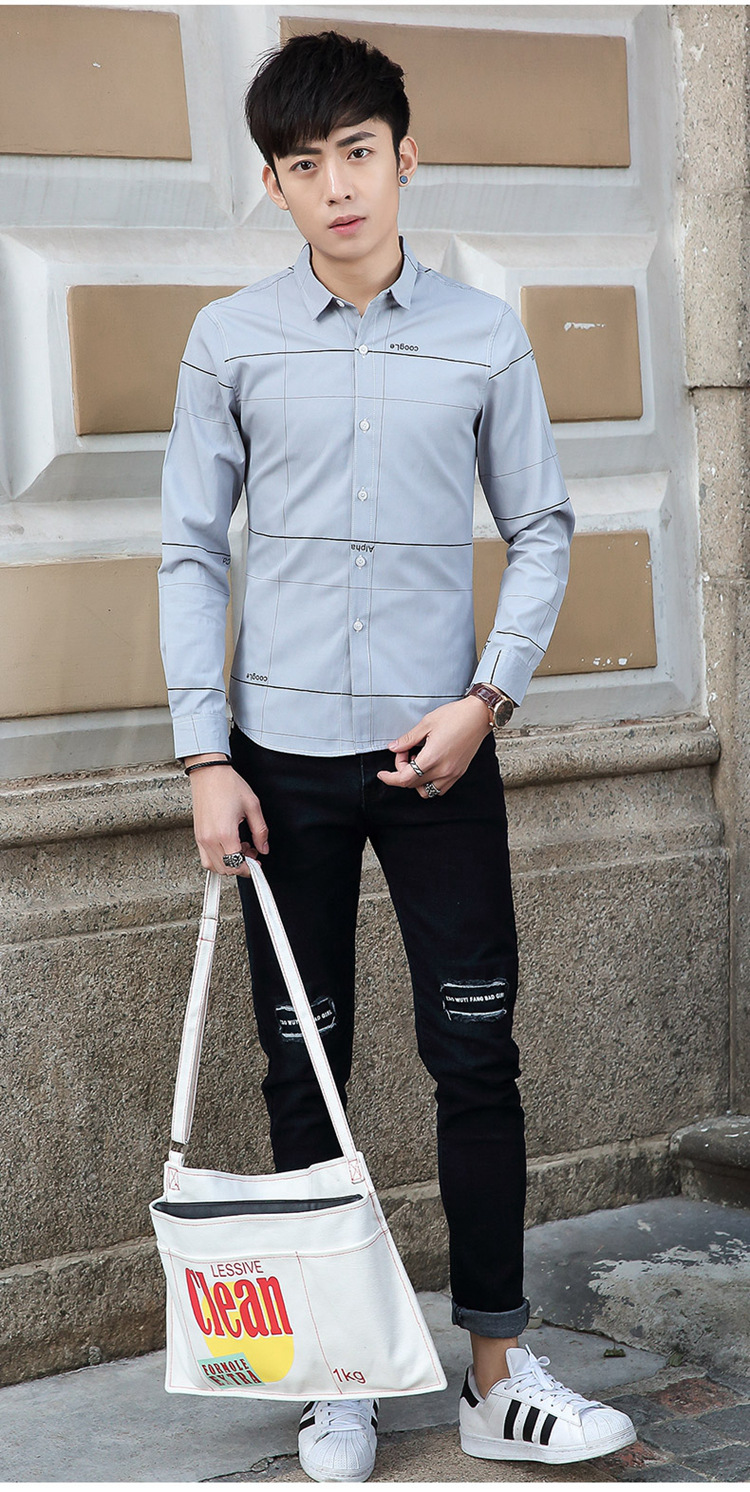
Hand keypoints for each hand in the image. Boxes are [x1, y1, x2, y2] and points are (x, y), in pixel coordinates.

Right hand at [185, 757, 268, 875]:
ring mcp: (201, 838)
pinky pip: (206, 857)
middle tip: (252, 853)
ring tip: (240, 848)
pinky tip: (228, 846)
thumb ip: (260, 831)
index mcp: (225, 833)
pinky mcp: (198, 835)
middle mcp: (210, 838)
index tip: (257, 864)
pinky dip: (218, 859)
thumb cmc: (228, 785)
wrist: (208, 772)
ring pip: (214, 866)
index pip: (237, 864)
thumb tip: (263, 848)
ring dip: (229, 864)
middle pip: (225, 868)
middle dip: (241, 866)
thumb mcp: (253, 806)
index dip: (250, 868)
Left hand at [376, 696, 491, 796]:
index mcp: (433, 758)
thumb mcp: (426, 723)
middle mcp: (443, 770)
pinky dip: (429, 782)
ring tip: (417, 762)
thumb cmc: (456, 716)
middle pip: (413, 784)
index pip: (405, 778)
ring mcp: (452, 773)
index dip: (390, 778)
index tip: (383, 774)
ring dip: (416, 781)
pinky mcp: (459, 773)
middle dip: (402, 771)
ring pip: (426, 791)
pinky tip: (428, 766)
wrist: (478, 716)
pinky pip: (440, 788)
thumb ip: (408, 739)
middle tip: (404, 752)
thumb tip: (393, 747)